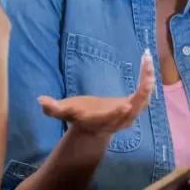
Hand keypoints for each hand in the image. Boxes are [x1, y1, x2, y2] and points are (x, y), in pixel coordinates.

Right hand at [38, 49, 154, 136]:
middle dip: (142, 91)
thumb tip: (41, 100)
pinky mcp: (137, 107)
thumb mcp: (65, 112)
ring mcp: (130, 115)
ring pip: (144, 100)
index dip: (118, 113)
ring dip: (148, 81)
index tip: (126, 104)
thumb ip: (54, 108)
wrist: (94, 128)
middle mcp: (120, 120)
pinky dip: (148, 78)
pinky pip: (146, 93)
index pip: (111, 119)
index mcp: (102, 121)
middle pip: (134, 108)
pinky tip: (148, 61)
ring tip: (148, 61)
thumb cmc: (78, 116)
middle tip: (147, 71)